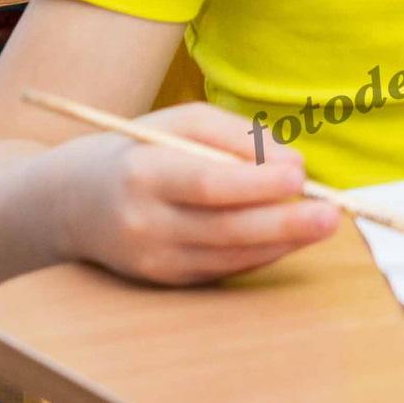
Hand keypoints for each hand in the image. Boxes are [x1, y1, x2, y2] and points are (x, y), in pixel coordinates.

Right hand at [56, 103, 339, 285]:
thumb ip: (236, 136)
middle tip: (330, 214)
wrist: (73, 203)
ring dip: (280, 242)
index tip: (299, 177)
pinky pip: (221, 269)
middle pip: (223, 229)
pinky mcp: (163, 280)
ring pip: (227, 256)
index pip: (206, 184)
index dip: (255, 185)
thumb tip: (292, 165)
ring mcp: (152, 259)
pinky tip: (290, 237)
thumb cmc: (140, 150)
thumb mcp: (179, 123)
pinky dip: (260, 254)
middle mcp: (144, 222)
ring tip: (322, 223)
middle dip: (282, 223)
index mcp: (144, 172)